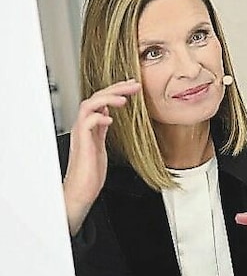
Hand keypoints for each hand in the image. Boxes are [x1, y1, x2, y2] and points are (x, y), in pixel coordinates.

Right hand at [62, 79, 140, 235]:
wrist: (81, 191)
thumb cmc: (90, 172)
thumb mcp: (101, 145)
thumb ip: (102, 130)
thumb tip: (108, 116)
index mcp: (91, 126)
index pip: (102, 100)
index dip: (117, 90)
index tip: (133, 84)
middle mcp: (85, 127)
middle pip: (97, 98)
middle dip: (116, 88)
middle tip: (135, 84)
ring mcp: (82, 134)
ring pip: (90, 105)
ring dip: (107, 98)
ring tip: (124, 98)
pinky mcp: (83, 144)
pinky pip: (86, 123)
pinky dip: (98, 118)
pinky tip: (110, 119)